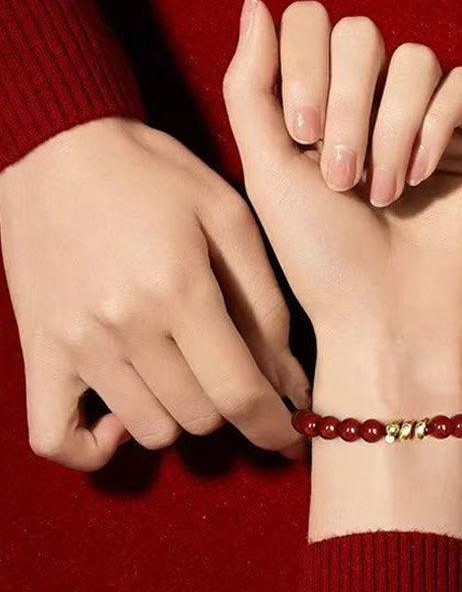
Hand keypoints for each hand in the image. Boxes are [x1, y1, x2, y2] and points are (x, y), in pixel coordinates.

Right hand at [0, 117, 308, 470]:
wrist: (56, 145)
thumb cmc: (155, 175)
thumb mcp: (230, 218)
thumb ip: (264, 304)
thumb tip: (291, 381)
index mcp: (182, 289)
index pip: (240, 392)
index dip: (275, 428)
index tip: (292, 440)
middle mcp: (126, 326)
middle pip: (202, 417)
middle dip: (233, 406)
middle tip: (235, 375)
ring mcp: (76, 344)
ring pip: (151, 428)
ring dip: (183, 415)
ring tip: (186, 375)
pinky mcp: (40, 350)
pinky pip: (58, 438)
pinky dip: (96, 447)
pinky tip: (123, 418)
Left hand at [223, 0, 461, 541]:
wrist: (386, 325)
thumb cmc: (321, 259)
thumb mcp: (266, 170)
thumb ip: (252, 85)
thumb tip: (256, 0)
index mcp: (321, 107)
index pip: (312, 24)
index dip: (304, 65)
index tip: (301, 137)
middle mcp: (373, 105)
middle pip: (362, 34)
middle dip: (346, 103)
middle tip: (341, 178)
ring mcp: (427, 121)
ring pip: (415, 59)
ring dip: (388, 128)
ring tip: (381, 194)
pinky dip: (435, 128)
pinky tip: (418, 181)